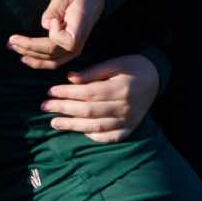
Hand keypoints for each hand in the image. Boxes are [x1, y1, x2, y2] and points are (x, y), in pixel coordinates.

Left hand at [7, 0, 104, 69]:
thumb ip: (55, 8)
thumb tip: (45, 24)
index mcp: (80, 28)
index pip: (65, 42)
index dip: (54, 34)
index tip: (52, 21)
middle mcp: (78, 43)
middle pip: (52, 53)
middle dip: (29, 47)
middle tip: (11, 40)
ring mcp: (74, 49)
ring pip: (51, 61)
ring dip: (30, 56)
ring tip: (12, 47)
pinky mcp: (67, 50)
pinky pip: (53, 61)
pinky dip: (37, 61)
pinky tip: (24, 57)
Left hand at [42, 54, 158, 142]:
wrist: (157, 78)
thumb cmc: (132, 67)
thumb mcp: (115, 63)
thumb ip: (93, 72)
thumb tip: (70, 79)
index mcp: (122, 88)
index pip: (88, 93)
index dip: (67, 93)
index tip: (50, 91)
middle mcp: (126, 107)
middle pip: (89, 111)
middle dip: (64, 109)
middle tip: (45, 106)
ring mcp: (129, 120)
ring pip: (97, 127)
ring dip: (73, 126)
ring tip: (54, 122)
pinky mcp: (131, 128)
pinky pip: (111, 137)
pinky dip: (95, 136)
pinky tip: (80, 132)